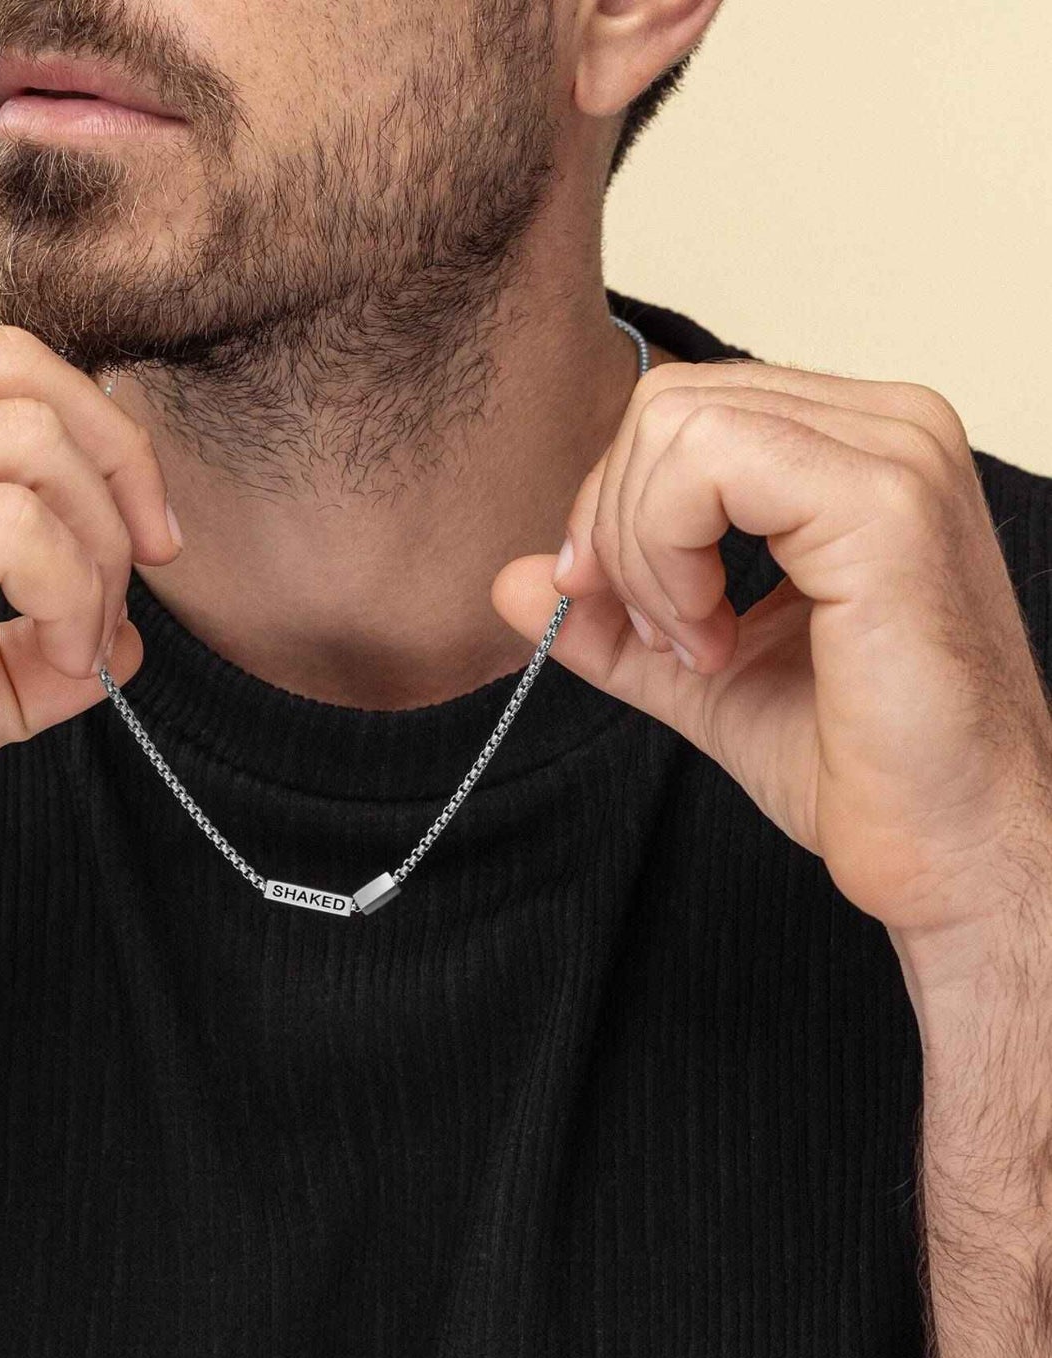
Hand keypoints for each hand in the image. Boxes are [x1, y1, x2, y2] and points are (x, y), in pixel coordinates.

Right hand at [0, 326, 179, 995]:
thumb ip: (21, 660)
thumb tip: (123, 641)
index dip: (102, 440)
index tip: (143, 539)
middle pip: (25, 380)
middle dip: (121, 480)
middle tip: (135, 585)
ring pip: (27, 442)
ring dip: (97, 547)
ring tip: (84, 640)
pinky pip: (8, 529)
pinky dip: (69, 592)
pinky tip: (62, 659)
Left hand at [491, 360, 1051, 959]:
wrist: (949, 845)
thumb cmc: (856, 761)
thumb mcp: (698, 672)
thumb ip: (611, 617)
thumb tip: (514, 578)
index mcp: (853, 449)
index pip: (679, 414)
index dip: (615, 507)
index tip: (619, 607)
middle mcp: (886, 426)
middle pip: (665, 405)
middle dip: (617, 528)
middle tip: (661, 635)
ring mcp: (894, 451)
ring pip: (675, 424)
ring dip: (644, 552)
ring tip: (698, 644)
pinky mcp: (885, 501)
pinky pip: (707, 464)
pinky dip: (670, 559)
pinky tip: (715, 639)